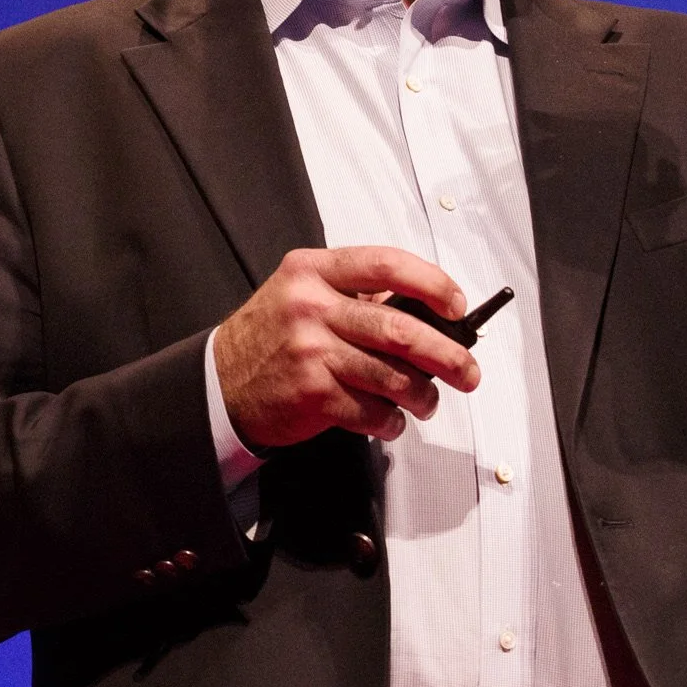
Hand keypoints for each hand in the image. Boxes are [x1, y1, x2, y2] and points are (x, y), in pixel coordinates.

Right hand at [214, 247, 481, 447]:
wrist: (220, 381)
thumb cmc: (271, 336)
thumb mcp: (303, 294)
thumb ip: (356, 295)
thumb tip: (426, 315)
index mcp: (314, 271)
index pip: (386, 265)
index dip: (432, 284)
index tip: (455, 305)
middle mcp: (312, 307)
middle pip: (400, 330)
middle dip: (447, 355)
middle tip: (466, 370)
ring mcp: (311, 351)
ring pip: (393, 377)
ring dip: (422, 396)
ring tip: (427, 401)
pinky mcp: (313, 394)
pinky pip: (372, 411)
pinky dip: (391, 421)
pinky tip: (389, 419)